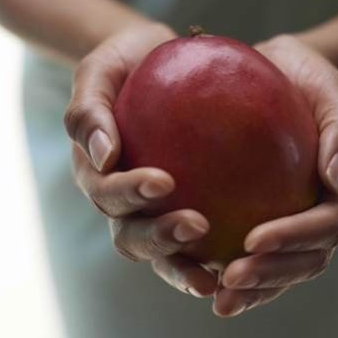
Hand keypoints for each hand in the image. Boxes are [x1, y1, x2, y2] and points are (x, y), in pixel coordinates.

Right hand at [64, 23, 218, 297]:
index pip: (108, 192)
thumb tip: (104, 157)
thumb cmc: (125, 63)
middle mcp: (122, 203)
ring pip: (162, 253)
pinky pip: (199, 243)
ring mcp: (151, 213)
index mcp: (97, 174)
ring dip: (184, 266)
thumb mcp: (99, 70)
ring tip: (216, 274)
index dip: (130, 194)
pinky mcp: (183, 211)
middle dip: (159, 239)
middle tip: (196, 226)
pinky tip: (249, 258)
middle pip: (132, 235)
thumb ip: (89, 109)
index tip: (164, 181)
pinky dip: (216, 258)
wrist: (155, 63)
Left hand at [213, 35, 337, 316]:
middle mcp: (325, 214)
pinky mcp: (270, 220)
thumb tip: (335, 179)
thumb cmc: (309, 79)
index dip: (294, 238)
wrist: (287, 76)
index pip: (327, 224)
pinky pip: (256, 255)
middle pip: (308, 260)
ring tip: (218, 300)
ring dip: (255, 289)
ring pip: (284, 269)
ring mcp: (299, 221)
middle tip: (229, 280)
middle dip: (272, 275)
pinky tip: (201, 278)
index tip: (251, 240)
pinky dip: (236, 274)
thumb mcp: (331, 88)